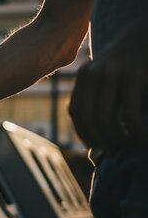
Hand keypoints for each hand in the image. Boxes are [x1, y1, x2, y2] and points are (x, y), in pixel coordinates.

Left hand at [69, 17, 147, 151]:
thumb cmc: (134, 63)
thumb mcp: (112, 78)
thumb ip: (101, 105)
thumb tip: (92, 154)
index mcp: (85, 75)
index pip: (76, 112)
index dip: (84, 133)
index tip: (98, 147)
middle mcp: (94, 74)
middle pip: (88, 119)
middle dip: (101, 141)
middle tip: (116, 151)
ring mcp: (113, 75)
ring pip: (106, 120)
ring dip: (117, 141)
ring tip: (130, 146)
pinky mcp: (135, 77)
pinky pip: (128, 115)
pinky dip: (134, 133)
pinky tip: (141, 139)